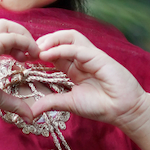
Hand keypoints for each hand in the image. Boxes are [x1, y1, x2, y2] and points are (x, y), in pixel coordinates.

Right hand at [0, 19, 42, 121]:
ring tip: (33, 52)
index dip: (14, 42)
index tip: (23, 58)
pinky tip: (32, 55)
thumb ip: (14, 103)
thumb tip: (29, 117)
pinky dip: (25, 42)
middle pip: (3, 24)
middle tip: (31, 53)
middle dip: (20, 34)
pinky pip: (12, 36)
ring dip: (23, 35)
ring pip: (7, 25)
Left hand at [29, 30, 149, 135]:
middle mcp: (82, 58)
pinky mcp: (99, 57)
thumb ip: (51, 103)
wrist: (124, 111)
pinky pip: (77, 48)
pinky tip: (48, 54)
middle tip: (28, 50)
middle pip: (61, 39)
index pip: (55, 52)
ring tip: (38, 49)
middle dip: (44, 41)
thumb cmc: (101, 107)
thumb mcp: (69, 104)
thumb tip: (31, 112)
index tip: (24, 59)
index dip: (40, 52)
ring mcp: (91, 56)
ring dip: (52, 39)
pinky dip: (61, 48)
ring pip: (70, 37)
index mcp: (75, 68)